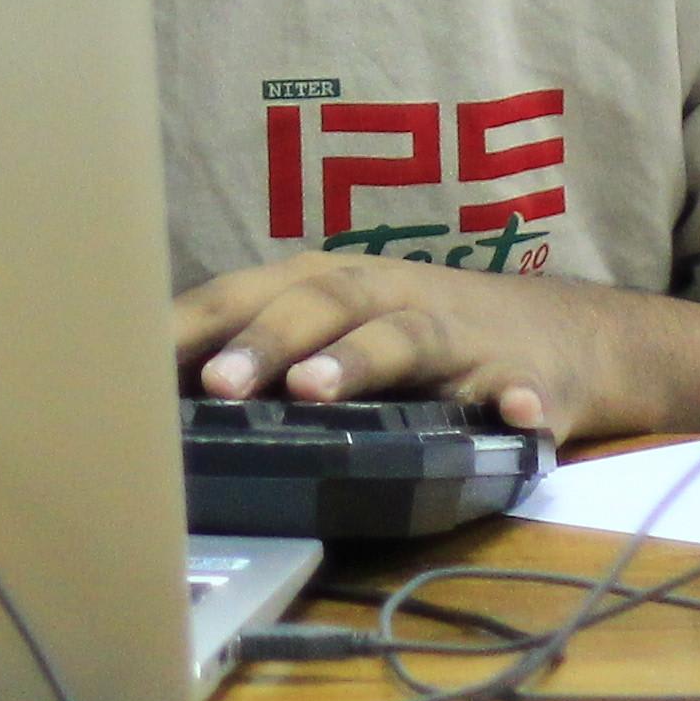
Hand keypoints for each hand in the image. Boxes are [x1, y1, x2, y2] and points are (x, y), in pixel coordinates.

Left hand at [176, 255, 647, 445]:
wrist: (569, 338)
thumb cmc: (422, 335)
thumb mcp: (340, 330)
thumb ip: (262, 355)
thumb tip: (155, 403)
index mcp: (334, 286)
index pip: (248, 291)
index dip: (192, 323)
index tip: (130, 359)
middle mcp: (389, 296)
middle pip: (321, 303)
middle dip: (265, 342)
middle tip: (217, 385)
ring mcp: (459, 335)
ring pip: (404, 337)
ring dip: (359, 360)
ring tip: (316, 391)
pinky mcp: (525, 380)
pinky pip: (523, 392)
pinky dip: (516, 403)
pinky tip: (512, 415)